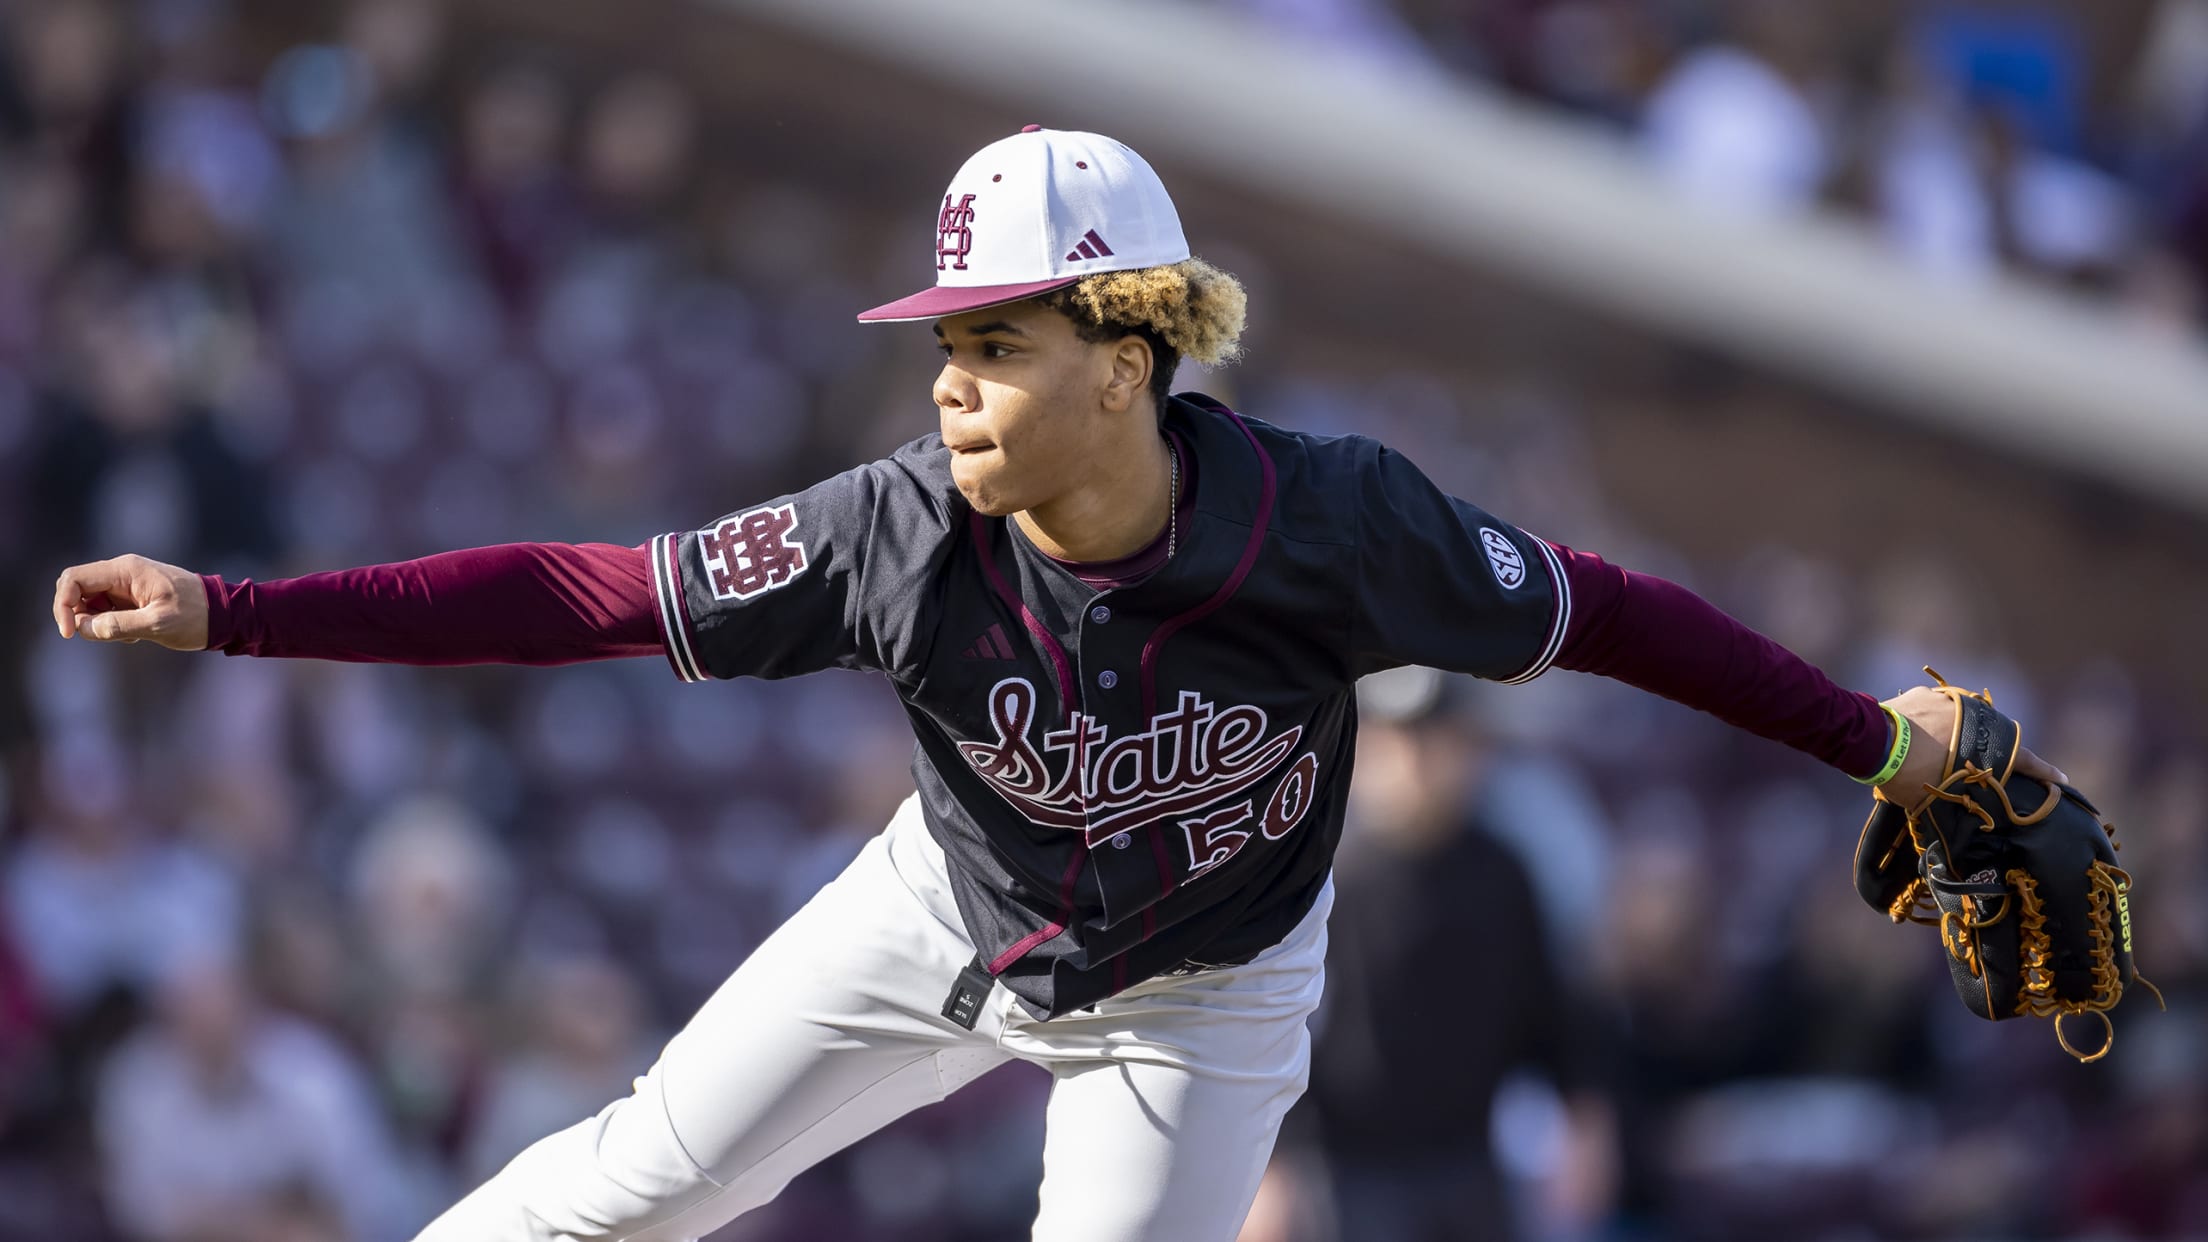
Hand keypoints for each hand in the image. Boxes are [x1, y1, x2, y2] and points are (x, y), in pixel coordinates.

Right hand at [52, 554, 209, 650]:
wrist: (225, 614)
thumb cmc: (196, 616)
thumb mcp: (158, 624)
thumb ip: (119, 625)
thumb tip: (84, 628)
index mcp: (126, 570)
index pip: (73, 579)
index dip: (63, 605)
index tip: (70, 633)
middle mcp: (122, 572)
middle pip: (76, 589)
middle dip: (78, 615)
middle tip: (103, 635)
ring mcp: (126, 584)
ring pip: (90, 602)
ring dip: (99, 623)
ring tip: (132, 634)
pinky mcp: (132, 597)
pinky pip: (107, 610)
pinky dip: (112, 625)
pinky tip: (138, 633)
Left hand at [1879, 683, 2067, 812]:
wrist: (1873, 740)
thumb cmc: (1907, 775)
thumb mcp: (1936, 797)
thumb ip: (1957, 797)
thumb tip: (1960, 809)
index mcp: (1988, 745)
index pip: (2025, 761)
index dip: (2045, 773)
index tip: (2062, 781)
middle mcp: (1979, 718)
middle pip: (1995, 737)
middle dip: (1991, 752)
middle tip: (1980, 766)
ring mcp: (1954, 701)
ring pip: (1967, 720)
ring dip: (1959, 735)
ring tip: (1943, 750)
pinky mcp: (1930, 693)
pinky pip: (1940, 708)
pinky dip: (1935, 722)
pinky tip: (1920, 734)